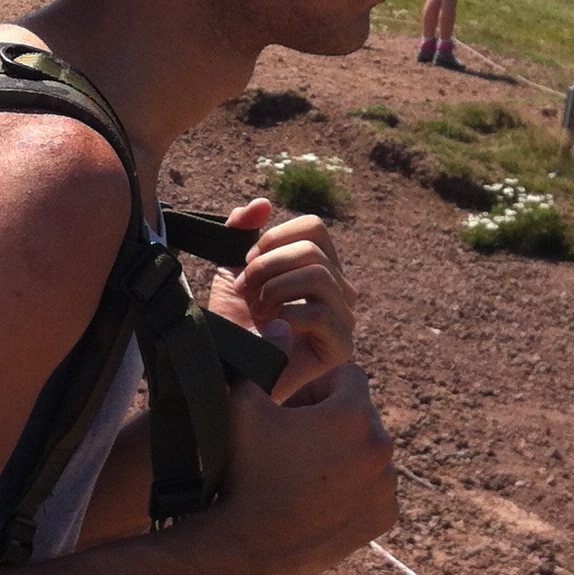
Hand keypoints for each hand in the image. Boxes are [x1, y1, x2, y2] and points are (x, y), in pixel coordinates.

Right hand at [183, 364, 396, 574]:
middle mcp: (381, 448)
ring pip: (368, 452)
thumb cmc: (243, 470)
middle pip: (360, 415)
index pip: (347, 376)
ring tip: (303, 470)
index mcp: (353, 414)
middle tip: (292, 440)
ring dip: (344, 453)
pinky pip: (373, 488)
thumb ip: (266, 357)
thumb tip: (283, 325)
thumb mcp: (243, 403)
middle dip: (331, 419)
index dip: (316, 387)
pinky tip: (318, 496)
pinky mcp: (384, 517)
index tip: (291, 407)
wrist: (248, 546)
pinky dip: (353, 488)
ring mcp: (386, 486)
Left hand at [205, 198, 355, 400]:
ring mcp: (344, 319)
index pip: (313, 228)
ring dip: (274, 289)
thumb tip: (262, 203)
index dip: (274, 238)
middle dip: (267, 266)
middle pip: (313, 249)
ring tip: (258, 310)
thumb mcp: (233, 270)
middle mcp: (340, 290)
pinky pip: (322, 313)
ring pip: (318, 274)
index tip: (245, 263)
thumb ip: (243, 233)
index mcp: (321, 268)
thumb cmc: (234, 325)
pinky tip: (272, 329)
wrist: (228, 371)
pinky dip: (287, 315)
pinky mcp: (341, 348)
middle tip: (245, 292)